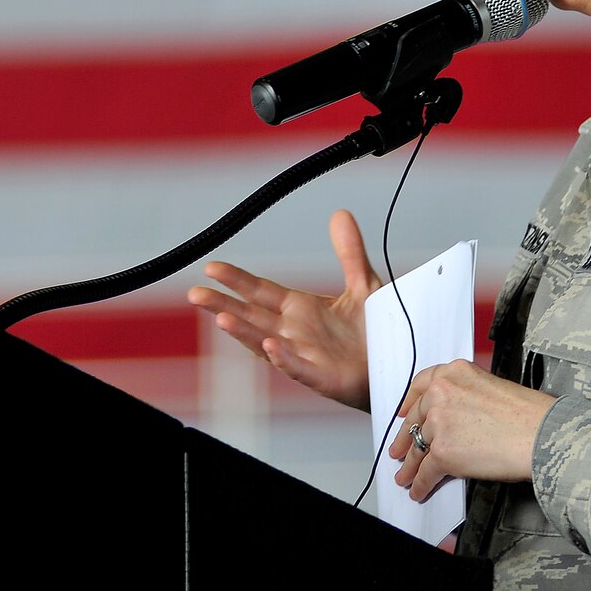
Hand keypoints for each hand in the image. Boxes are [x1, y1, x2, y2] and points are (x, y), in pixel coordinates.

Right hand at [187, 209, 380, 410]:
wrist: (395, 364)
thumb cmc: (375, 330)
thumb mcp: (363, 282)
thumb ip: (349, 252)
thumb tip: (339, 214)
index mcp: (299, 309)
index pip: (260, 291)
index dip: (236, 280)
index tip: (212, 268)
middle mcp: (294, 331)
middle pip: (251, 316)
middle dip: (223, 305)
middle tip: (195, 294)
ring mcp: (304, 355)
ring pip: (265, 342)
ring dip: (244, 331)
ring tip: (221, 319)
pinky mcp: (321, 376)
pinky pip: (297, 367)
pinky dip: (283, 357)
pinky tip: (269, 345)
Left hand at [387, 360, 555, 502]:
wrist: (542, 435)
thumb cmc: (528, 415)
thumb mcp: (492, 387)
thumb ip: (466, 396)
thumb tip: (454, 419)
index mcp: (454, 373)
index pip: (420, 385)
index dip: (408, 404)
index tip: (402, 414)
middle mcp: (442, 393)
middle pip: (415, 420)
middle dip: (405, 439)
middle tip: (399, 451)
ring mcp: (439, 423)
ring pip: (417, 449)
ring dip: (410, 467)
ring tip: (405, 476)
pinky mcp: (442, 452)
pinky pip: (425, 472)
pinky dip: (421, 484)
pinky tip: (420, 489)